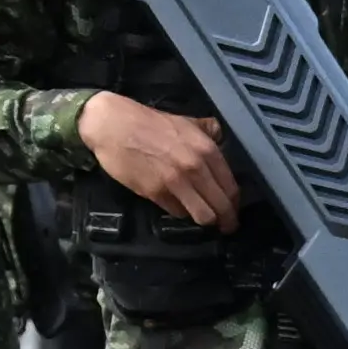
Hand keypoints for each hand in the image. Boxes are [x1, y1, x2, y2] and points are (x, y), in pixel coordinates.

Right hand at [82, 92, 237, 229]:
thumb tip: (221, 138)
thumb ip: (208, 130)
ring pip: (203, 216)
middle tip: (226, 226)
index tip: (234, 211)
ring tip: (206, 222)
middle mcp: (196, 168)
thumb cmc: (149, 123)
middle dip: (227, 221)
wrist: (112, 124)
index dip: (235, 205)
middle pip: (221, 207)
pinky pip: (177, 212)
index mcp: (207, 150)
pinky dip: (181, 213)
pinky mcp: (155, 192)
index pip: (232, 188)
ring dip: (206, 221)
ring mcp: (175, 182)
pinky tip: (180, 208)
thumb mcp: (186, 122)